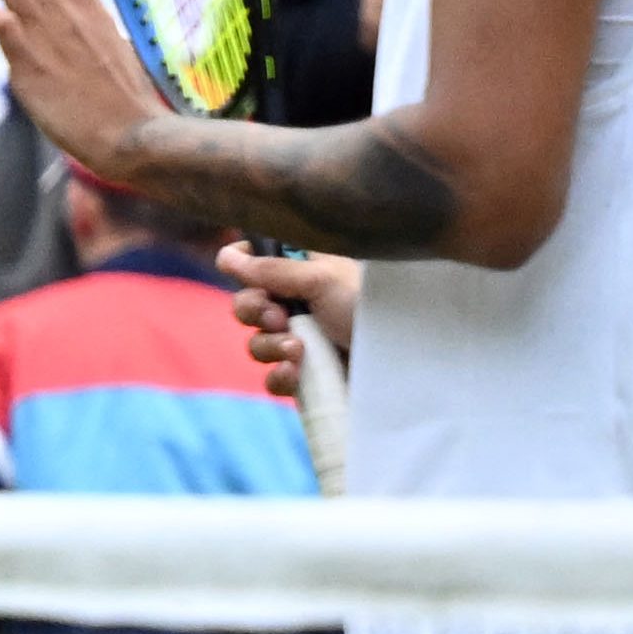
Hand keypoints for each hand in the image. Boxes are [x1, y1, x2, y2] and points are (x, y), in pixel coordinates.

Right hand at [225, 248, 358, 382]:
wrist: (407, 364)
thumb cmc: (369, 308)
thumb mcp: (322, 280)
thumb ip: (272, 269)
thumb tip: (225, 255)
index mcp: (303, 271)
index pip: (256, 261)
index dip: (243, 268)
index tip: (246, 276)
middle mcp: (299, 304)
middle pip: (247, 304)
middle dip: (253, 311)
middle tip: (276, 316)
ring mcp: (302, 342)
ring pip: (256, 343)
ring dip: (267, 345)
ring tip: (296, 349)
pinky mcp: (308, 377)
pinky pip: (273, 378)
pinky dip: (278, 377)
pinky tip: (294, 375)